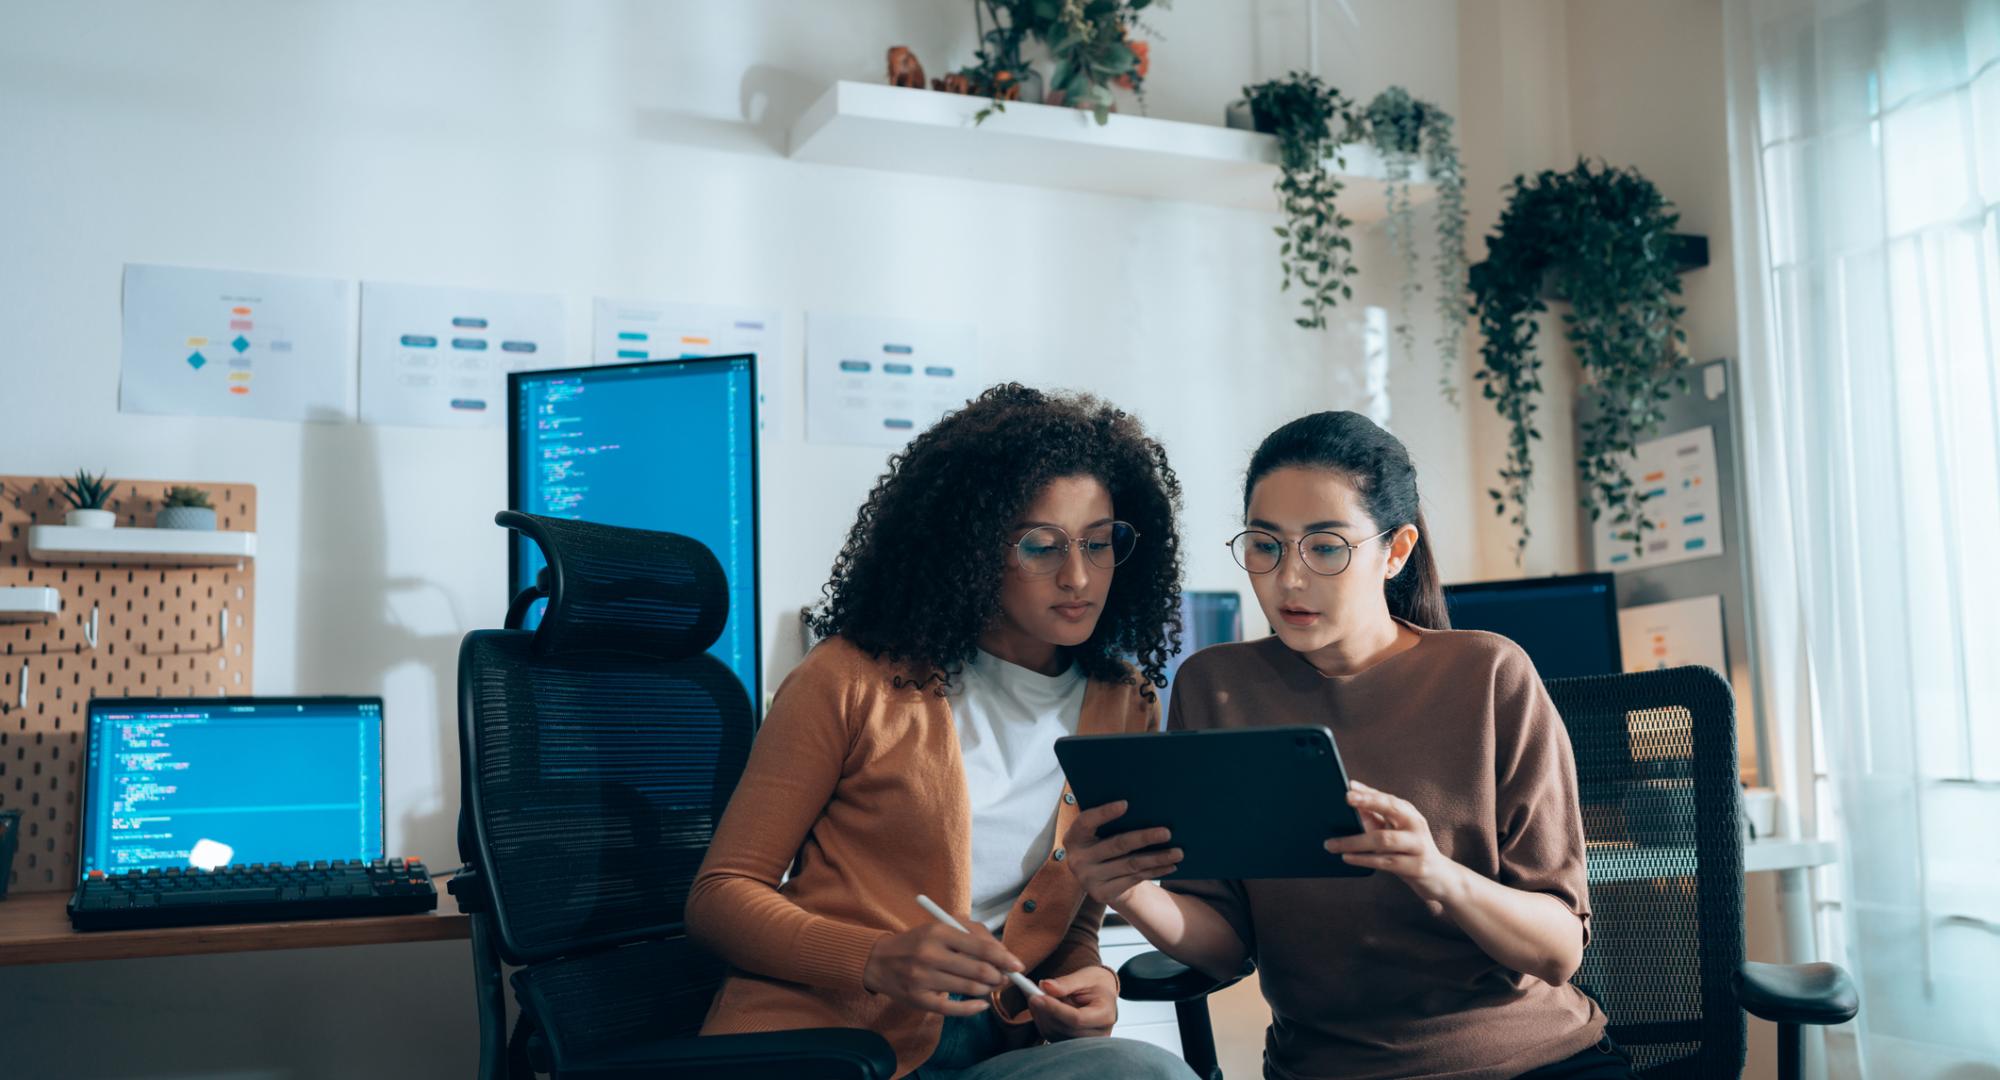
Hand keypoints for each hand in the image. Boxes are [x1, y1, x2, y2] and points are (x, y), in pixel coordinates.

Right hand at [862, 917, 1025, 1016]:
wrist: (879, 960)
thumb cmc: (919, 941)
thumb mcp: (942, 927)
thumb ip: (973, 934)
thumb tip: (1004, 953)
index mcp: (939, 932)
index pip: (982, 947)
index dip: (1005, 958)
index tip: (1018, 965)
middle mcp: (930, 955)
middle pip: (979, 971)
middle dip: (999, 977)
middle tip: (1005, 978)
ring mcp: (923, 979)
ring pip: (970, 990)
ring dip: (987, 990)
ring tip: (991, 987)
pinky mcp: (919, 1000)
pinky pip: (954, 1009)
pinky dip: (973, 1008)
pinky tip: (980, 1004)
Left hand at [1027, 965, 1118, 1040]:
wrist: (1102, 993)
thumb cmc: (1095, 983)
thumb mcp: (1085, 976)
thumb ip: (1066, 983)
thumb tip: (1045, 986)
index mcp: (1105, 1015)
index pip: (1076, 1018)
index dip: (1054, 1009)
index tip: (1036, 996)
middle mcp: (1098, 1033)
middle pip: (1064, 1028)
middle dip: (1044, 1010)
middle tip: (1030, 992)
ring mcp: (1086, 1043)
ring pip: (1054, 1033)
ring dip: (1040, 1015)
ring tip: (1036, 995)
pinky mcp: (1073, 1044)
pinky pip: (1051, 1036)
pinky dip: (1042, 1020)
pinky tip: (1040, 1006)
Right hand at [1061, 800, 1182, 907]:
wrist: (1099, 879)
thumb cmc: (1103, 844)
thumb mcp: (1099, 833)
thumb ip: (1109, 822)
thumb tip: (1143, 806)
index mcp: (1073, 837)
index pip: (1086, 822)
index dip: (1104, 813)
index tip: (1126, 804)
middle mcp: (1077, 859)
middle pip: (1116, 845)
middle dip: (1144, 837)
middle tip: (1167, 832)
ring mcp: (1088, 879)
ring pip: (1130, 864)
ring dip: (1157, 858)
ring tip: (1178, 852)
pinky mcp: (1102, 894)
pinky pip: (1134, 879)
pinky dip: (1154, 871)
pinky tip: (1170, 865)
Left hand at [1323, 780, 1465, 905]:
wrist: (1440, 878)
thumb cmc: (1409, 850)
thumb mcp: (1394, 831)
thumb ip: (1374, 817)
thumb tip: (1350, 800)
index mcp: (1409, 814)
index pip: (1387, 798)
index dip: (1368, 792)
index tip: (1348, 786)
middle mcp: (1416, 825)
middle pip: (1391, 809)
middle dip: (1368, 801)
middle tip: (1346, 798)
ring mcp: (1418, 846)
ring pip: (1383, 839)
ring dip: (1354, 841)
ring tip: (1332, 844)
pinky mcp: (1417, 867)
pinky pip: (1386, 862)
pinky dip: (1364, 859)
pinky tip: (1347, 858)